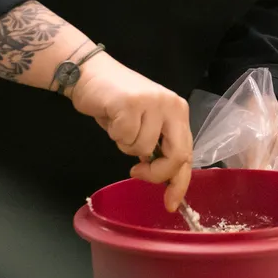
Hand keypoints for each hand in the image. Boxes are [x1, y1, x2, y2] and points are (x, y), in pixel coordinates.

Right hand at [68, 53, 192, 211]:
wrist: (91, 74)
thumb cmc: (117, 103)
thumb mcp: (146, 124)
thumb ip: (159, 146)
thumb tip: (166, 179)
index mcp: (179, 112)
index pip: (186, 153)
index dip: (179, 182)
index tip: (171, 203)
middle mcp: (172, 105)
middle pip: (176, 155)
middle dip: (156, 173)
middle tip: (137, 171)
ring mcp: (153, 102)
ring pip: (143, 149)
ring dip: (126, 145)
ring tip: (120, 126)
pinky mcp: (131, 103)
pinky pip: (125, 138)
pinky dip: (114, 134)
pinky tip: (112, 118)